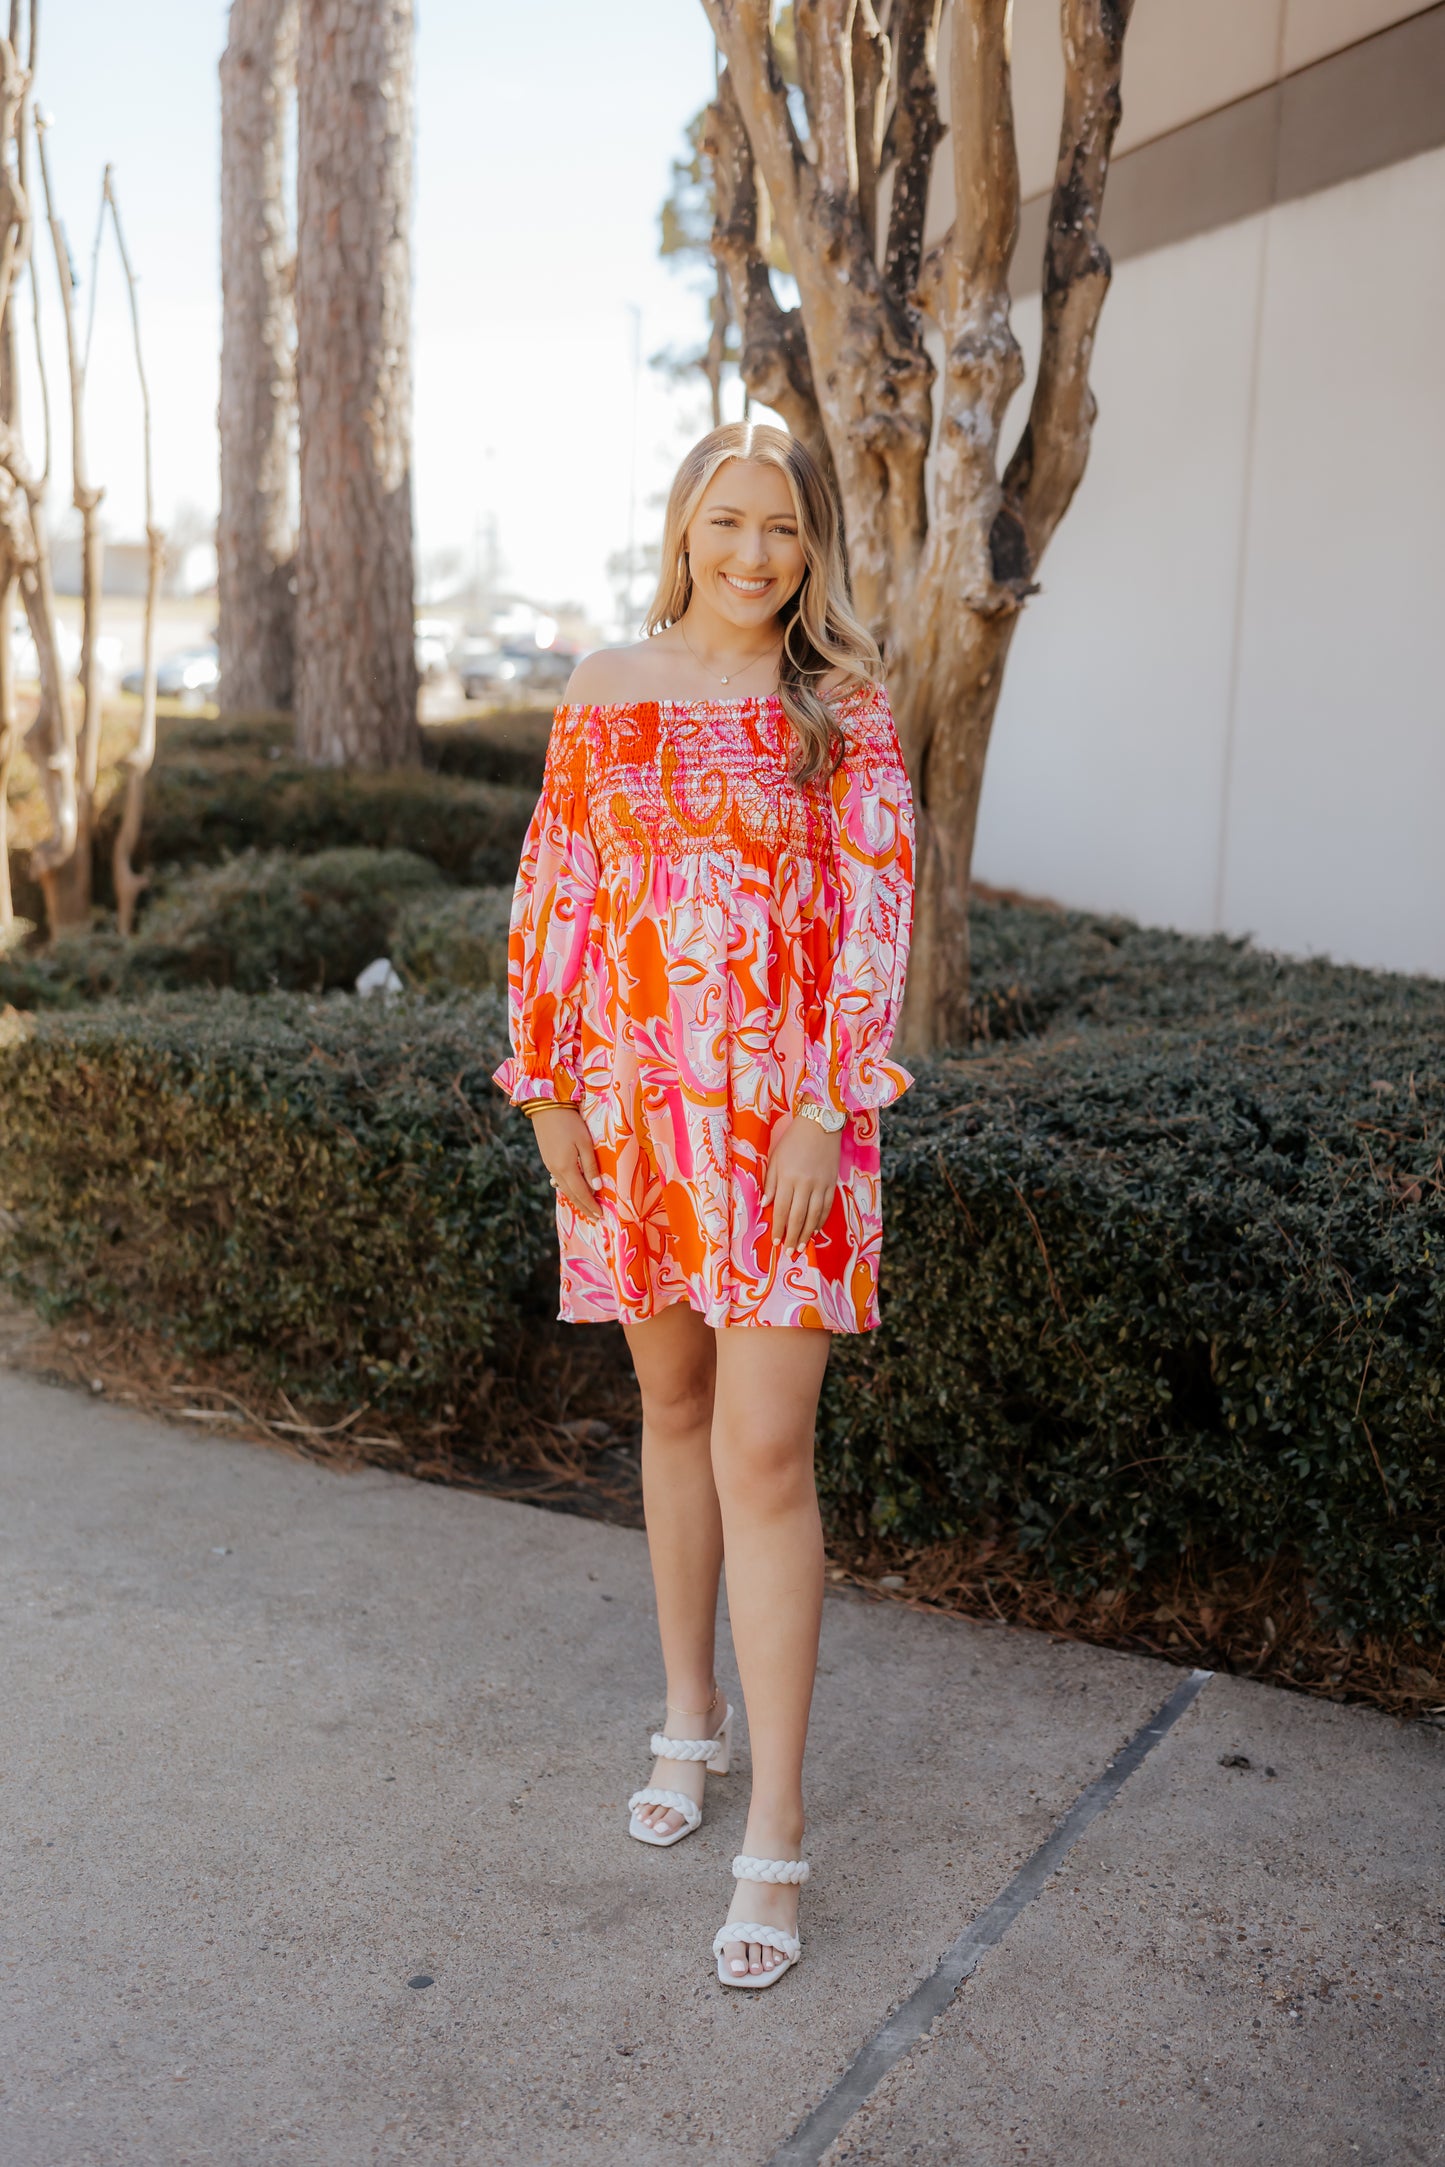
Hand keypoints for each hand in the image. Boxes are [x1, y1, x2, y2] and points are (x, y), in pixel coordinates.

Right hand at [527, 1104, 602, 1219]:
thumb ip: (590, 1166)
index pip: (581, 1193)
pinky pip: (559, 1180)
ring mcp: (549, 1165)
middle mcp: (555, 1170)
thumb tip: (596, 1187)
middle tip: (595, 1218)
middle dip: (584, 1207)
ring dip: (576, 1199)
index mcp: (565, 1167)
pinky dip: (569, 1189)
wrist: (546, 1106)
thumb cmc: (570, 1122)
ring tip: (586, 1208)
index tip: (601, 1216)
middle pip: (571, 1194)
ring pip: (564, 1188)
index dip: (591, 1205)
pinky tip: (574, 1190)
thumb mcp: (585, 1143)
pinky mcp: (547, 1159)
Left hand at [763, 1110, 840, 1253]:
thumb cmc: (793, 1140)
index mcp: (787, 1178)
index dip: (778, 1227)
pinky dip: (821, 1221)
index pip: (781, 1209)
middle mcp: (804, 1184)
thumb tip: (766, 1204)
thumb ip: (770, 1182)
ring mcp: (820, 1185)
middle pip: (797, 1217)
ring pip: (813, 1216)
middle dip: (792, 1237)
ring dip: (806, 1234)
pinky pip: (827, 1207)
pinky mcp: (832, 1183)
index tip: (775, 1241)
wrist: (820, 1124)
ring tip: (801, 1247)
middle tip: (788, 1252)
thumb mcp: (776, 1158)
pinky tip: (815, 1230)